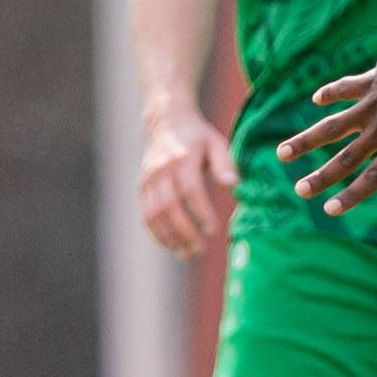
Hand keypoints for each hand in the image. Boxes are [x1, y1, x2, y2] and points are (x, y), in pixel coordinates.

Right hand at [138, 100, 239, 257]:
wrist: (165, 122)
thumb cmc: (197, 136)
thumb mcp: (216, 143)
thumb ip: (225, 163)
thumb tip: (234, 184)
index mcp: (182, 157)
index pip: (190, 190)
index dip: (201, 212)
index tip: (214, 230)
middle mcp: (161, 169)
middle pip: (170, 206)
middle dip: (185, 231)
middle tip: (201, 250)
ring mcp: (148, 179)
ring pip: (154, 214)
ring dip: (170, 238)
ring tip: (187, 254)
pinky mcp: (141, 187)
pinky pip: (146, 215)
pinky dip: (157, 234)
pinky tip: (172, 247)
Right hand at [282, 34, 376, 219]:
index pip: (374, 177)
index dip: (351, 195)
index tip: (329, 210)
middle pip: (346, 159)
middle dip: (320, 178)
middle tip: (300, 191)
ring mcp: (372, 106)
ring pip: (331, 128)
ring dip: (304, 142)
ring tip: (282, 154)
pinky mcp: (367, 82)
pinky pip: (343, 90)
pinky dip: (329, 94)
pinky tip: (317, 100)